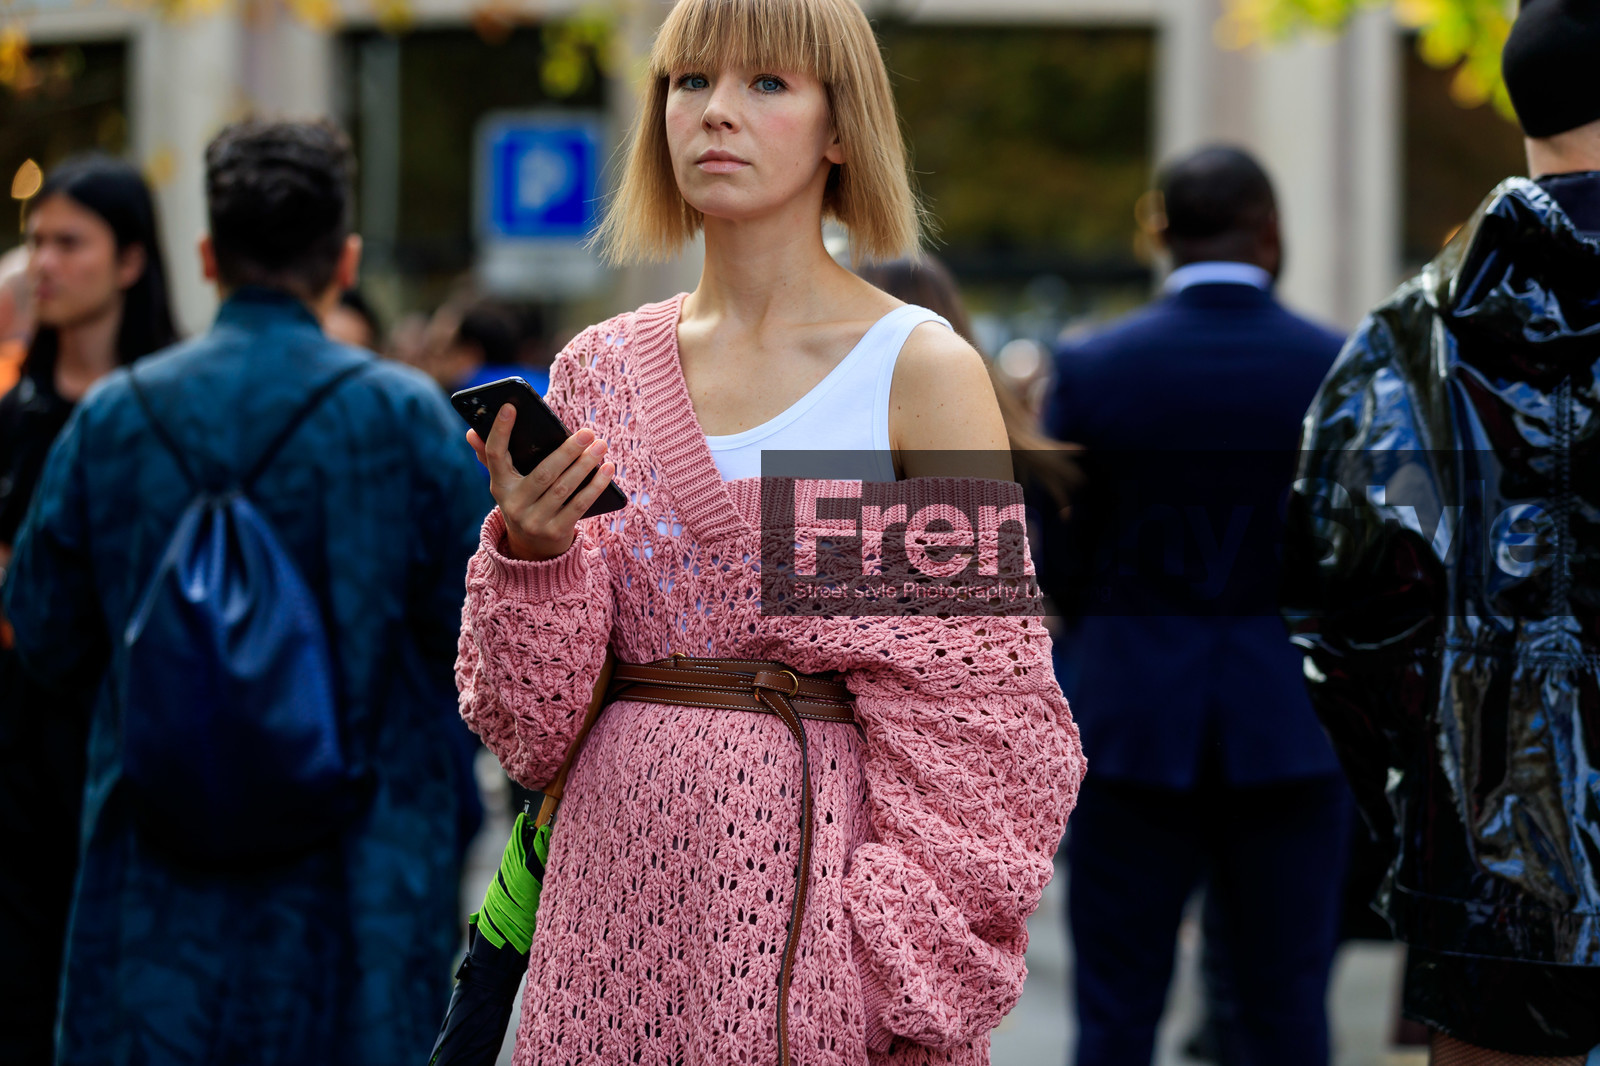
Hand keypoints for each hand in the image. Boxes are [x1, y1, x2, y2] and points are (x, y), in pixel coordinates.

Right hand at [468, 404, 614, 561]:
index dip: (500, 431)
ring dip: (585, 465)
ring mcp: (534, 521)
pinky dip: (595, 485)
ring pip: (563, 488)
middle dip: (567, 451)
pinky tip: (607, 468)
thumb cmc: (525, 501)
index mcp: (499, 486)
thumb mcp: (507, 484)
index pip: (495, 455)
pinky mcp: (555, 532)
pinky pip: (579, 504)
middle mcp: (513, 505)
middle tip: (587, 432)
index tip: (511, 406)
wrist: (534, 549)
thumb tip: (471, 432)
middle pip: (543, 473)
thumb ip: (492, 458)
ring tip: (600, 445)